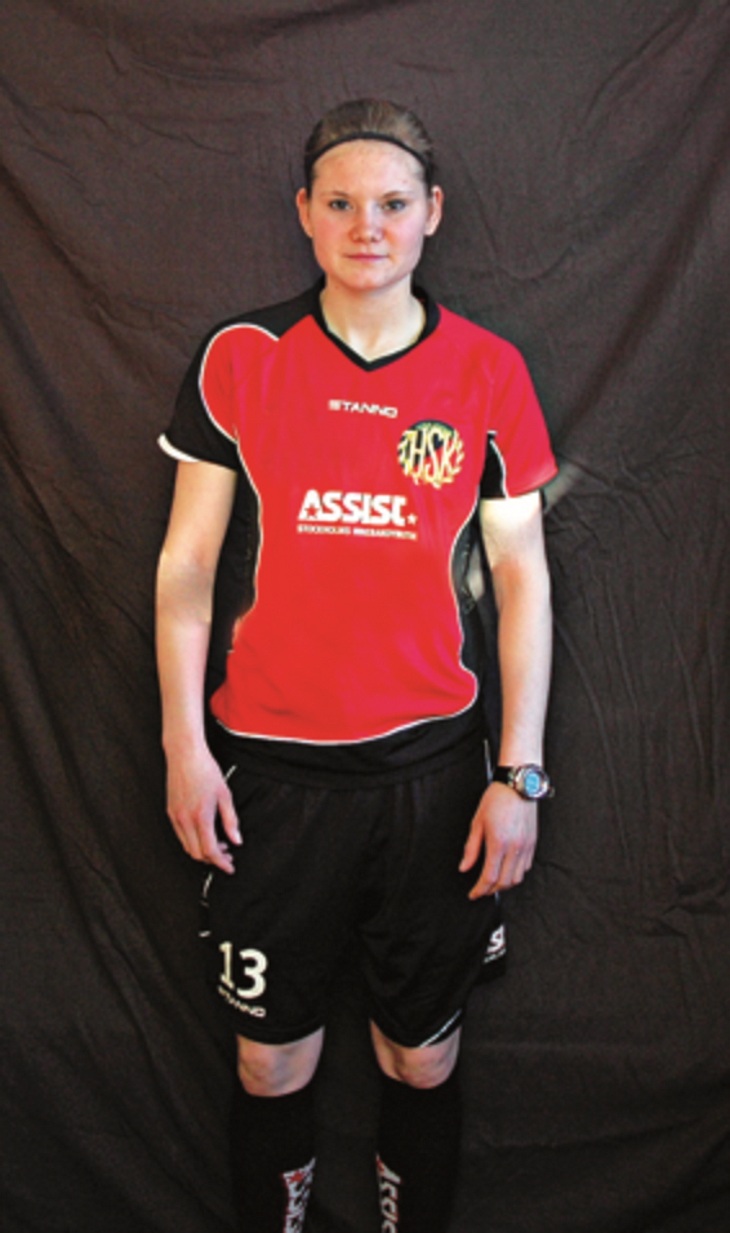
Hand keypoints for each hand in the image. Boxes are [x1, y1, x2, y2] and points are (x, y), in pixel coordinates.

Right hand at [165, 744, 241, 873]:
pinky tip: (204, 833)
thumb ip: (231, 821)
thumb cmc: (206, 771)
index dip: (221, 863)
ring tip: (218, 844)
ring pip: (187, 846)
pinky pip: (181, 835)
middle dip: (212, 859)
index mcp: (200, 817)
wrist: (184, 754)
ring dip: (202, 851)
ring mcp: (175, 817)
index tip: (230, 867)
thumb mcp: (225, 795)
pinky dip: (192, 841)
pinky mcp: (170, 812)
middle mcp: (184, 820)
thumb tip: (237, 840)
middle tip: (227, 854)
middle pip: (197, 853)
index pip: (210, 851)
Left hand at [459, 782, 536, 898]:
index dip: (479, 890)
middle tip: (481, 890)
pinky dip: (515, 873)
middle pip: (504, 882)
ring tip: (493, 882)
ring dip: (504, 884)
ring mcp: (526, 846)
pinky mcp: (533, 843)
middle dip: (491, 890)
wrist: (518, 784)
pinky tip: (506, 869)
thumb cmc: (497, 798)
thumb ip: (471, 848)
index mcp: (499, 843)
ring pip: (517, 878)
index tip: (473, 894)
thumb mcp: (477, 822)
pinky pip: (526, 867)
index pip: (489, 877)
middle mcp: (515, 847)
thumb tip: (464, 867)